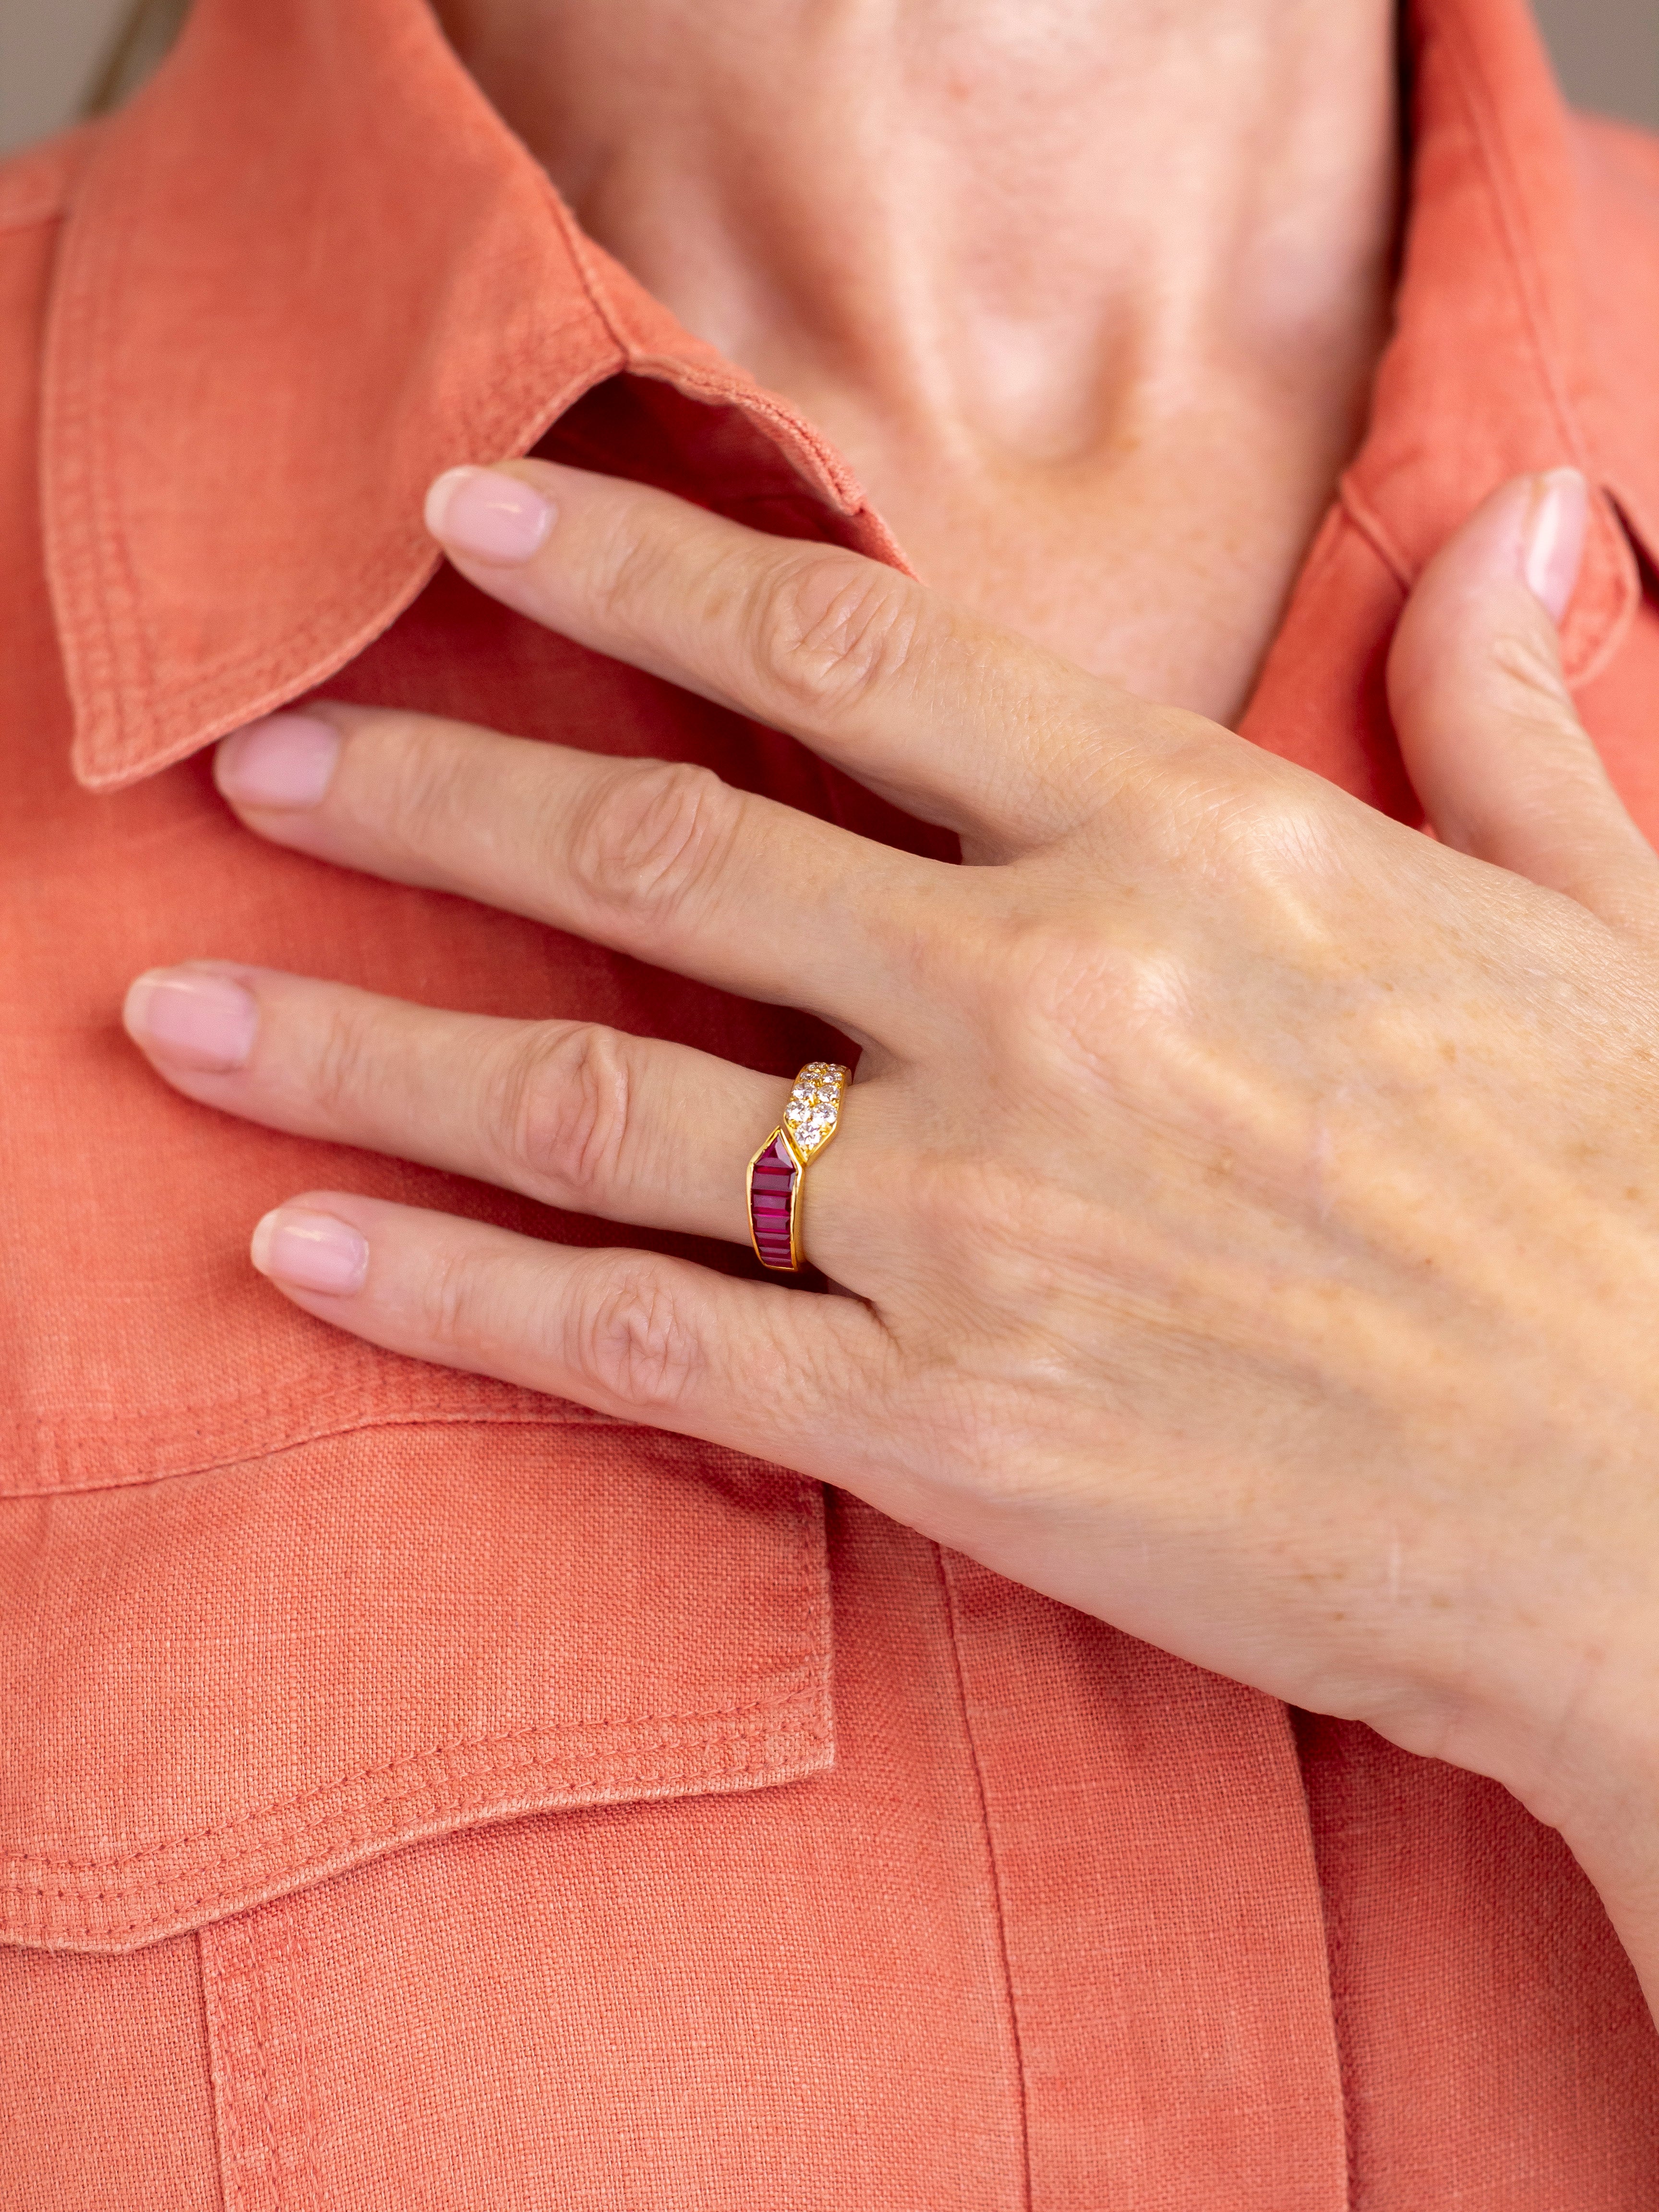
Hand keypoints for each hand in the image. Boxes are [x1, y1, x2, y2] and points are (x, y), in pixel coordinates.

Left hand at [124, 459, 1658, 1982]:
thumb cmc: (1642, 1207)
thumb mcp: (1602, 914)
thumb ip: (1507, 709)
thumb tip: (1543, 515)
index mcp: (1198, 852)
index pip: (851, 658)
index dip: (635, 568)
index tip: (472, 520)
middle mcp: (1047, 1011)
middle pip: (657, 856)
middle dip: (432, 795)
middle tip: (269, 771)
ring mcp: (974, 1227)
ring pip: (591, 1100)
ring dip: (361, 1045)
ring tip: (183, 1011)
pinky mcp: (943, 1430)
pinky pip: (632, 1343)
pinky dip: (450, 1288)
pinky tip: (306, 1242)